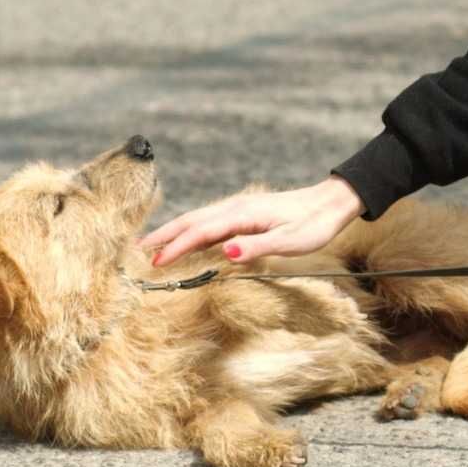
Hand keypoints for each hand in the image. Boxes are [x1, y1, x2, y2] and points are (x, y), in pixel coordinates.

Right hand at [136, 177, 365, 266]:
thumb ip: (258, 247)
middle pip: (191, 221)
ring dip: (173, 232)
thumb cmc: (313, 225)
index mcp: (243, 214)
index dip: (177, 247)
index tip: (156, 263)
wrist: (331, 203)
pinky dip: (190, 230)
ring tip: (151, 246)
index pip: (201, 232)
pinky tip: (186, 240)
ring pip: (198, 220)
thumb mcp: (290, 241)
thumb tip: (226, 253)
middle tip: (136, 252)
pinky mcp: (244, 213)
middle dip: (164, 236)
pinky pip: (209, 222)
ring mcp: (239, 208)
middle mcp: (235, 207)